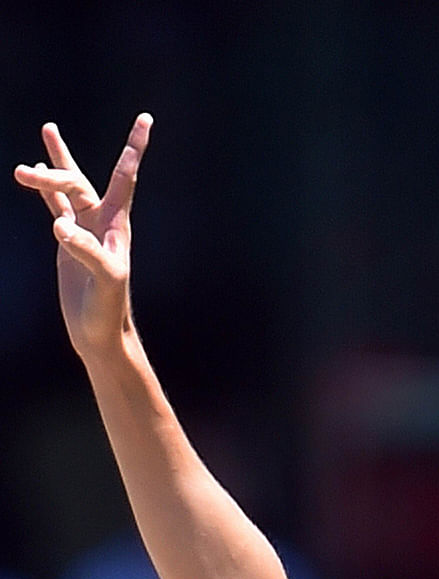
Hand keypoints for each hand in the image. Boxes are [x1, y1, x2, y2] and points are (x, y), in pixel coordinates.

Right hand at [14, 114, 152, 358]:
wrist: (100, 334)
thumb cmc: (108, 310)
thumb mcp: (103, 279)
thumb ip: (85, 251)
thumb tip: (61, 226)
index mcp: (117, 224)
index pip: (126, 176)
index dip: (134, 147)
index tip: (145, 119)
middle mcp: (103, 222)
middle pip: (78, 181)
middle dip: (55, 172)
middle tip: (26, 174)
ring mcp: (85, 230)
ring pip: (68, 187)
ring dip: (51, 168)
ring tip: (39, 143)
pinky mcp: (69, 242)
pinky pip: (56, 206)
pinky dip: (46, 190)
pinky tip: (33, 173)